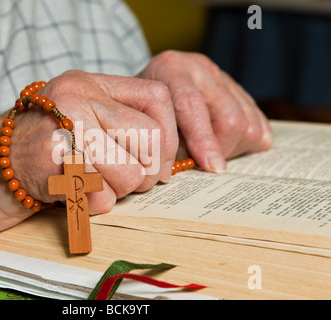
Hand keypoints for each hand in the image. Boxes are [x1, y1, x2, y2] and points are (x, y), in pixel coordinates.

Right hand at [0, 70, 179, 296]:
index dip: (170, 135)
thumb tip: (169, 154)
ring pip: (132, 172)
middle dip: (146, 173)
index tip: (161, 162)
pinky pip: (102, 193)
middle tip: (124, 182)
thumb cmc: (36, 155)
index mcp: (88, 84)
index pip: (157, 97)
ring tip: (89, 186)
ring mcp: (64, 125)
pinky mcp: (52, 161)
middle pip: (150, 139)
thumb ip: (119, 127)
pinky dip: (93, 204)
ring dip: (117, 191)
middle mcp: (78, 96)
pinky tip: (72, 196)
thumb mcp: (78, 123)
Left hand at [138, 50, 272, 172]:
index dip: (203, 140)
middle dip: (220, 150)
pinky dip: (246, 144)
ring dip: (232, 149)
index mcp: (171, 69)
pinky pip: (259, 126)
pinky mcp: (241, 91)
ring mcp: (224, 78)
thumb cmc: (145, 107)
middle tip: (202, 165)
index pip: (191, 105)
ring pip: (248, 124)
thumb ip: (161, 138)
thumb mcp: (142, 118)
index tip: (211, 166)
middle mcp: (201, 68)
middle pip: (229, 118)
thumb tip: (181, 168)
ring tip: (208, 154)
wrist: (152, 83)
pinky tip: (223, 146)